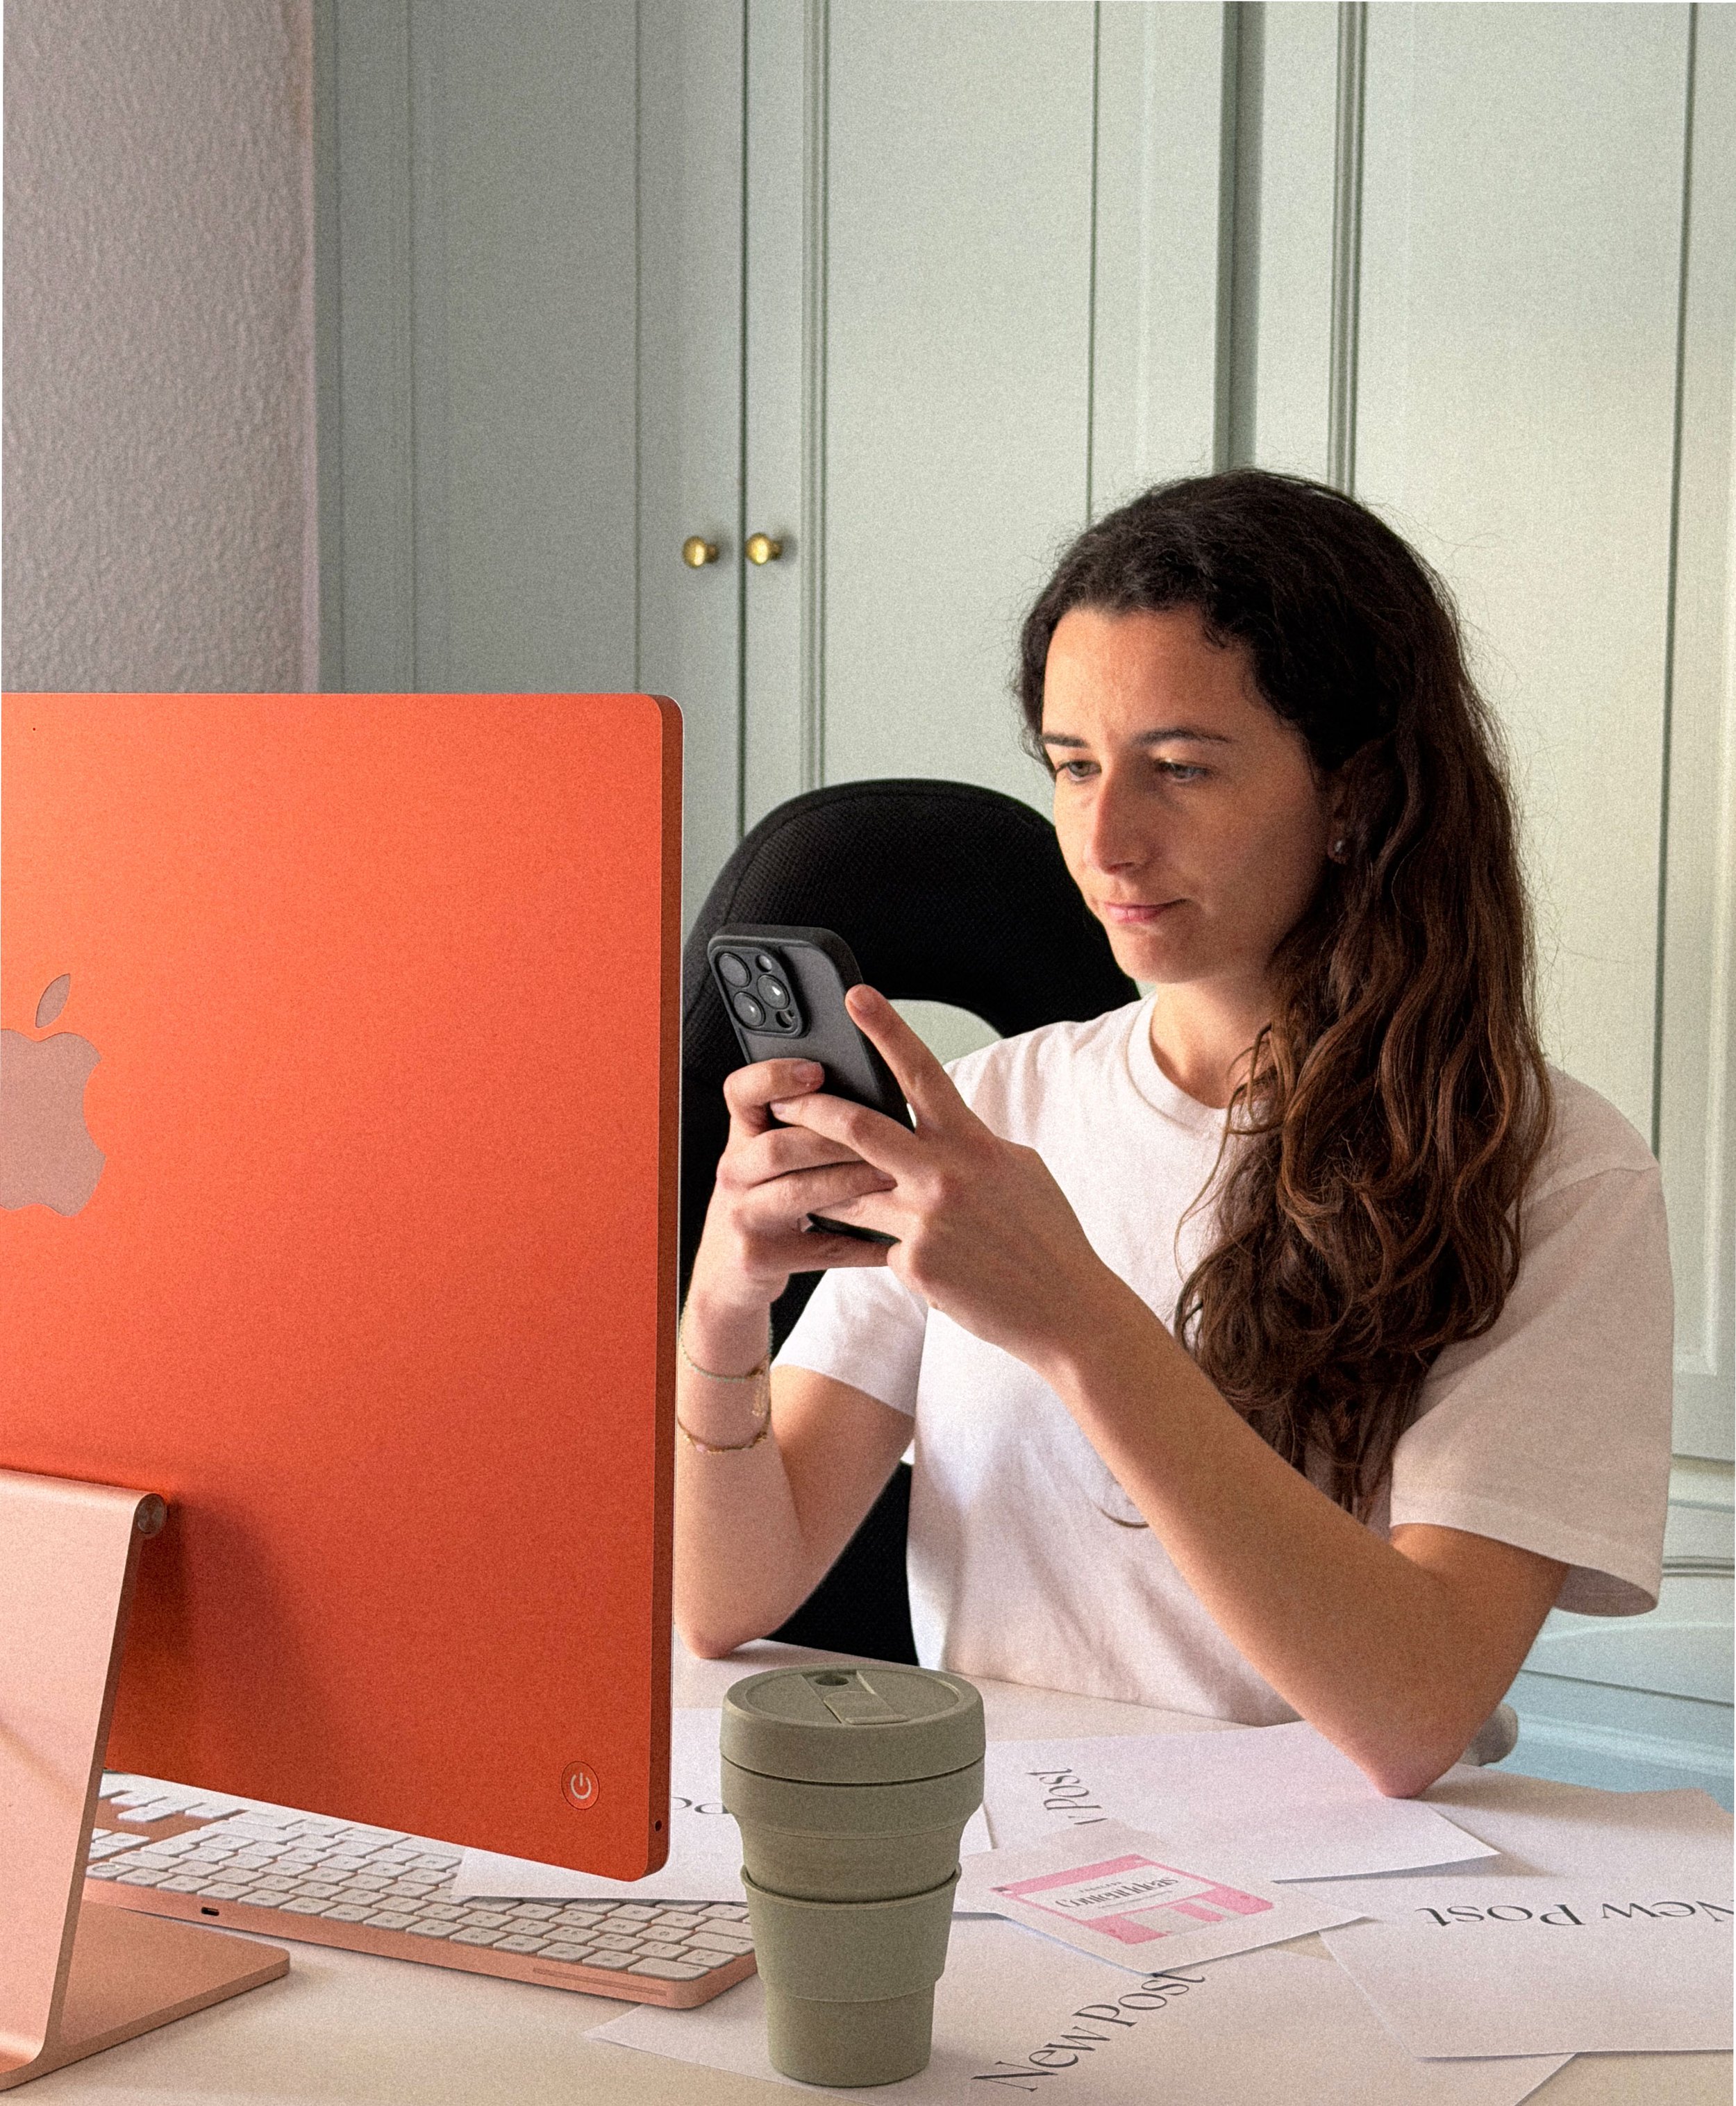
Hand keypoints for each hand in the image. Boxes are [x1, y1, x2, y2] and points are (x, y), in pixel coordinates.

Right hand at [687, 1054, 899, 1337]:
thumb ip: (804, 1129)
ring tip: (893, 1176)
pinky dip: (861, 1245)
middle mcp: (734, 1172)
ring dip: (850, 1182)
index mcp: (742, 1138)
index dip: (774, 1076)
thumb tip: (875, 1097)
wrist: (728, 1275)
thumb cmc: (767, 1203)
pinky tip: (892, 1241)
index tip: (817, 1070)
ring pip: (798, 1192)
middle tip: (887, 1132)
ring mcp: (743, 1216)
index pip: (740, 1091)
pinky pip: (820, 1248)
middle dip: (836, 1138)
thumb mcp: (770, 1162)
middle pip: (779, 1145)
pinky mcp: (759, 1257)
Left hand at [768, 986, 1130, 1374]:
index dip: (885, 1030)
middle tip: (780, 1099)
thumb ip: (972, 1144)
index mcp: (974, 1144)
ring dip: (831, 1188)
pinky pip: (878, 1245)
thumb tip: (940, 1127)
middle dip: (811, 1109)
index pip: (921, 1073)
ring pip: (851, 1192)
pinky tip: (920, 1260)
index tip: (856, 998)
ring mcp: (925, 1221)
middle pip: (859, 1128)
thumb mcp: (1018, 1171)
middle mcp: (945, 1176)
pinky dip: (887, 1246)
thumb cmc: (1047, 1237)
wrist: (1066, 1310)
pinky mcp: (913, 1265)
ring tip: (816, 1184)